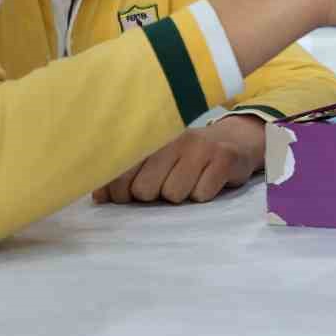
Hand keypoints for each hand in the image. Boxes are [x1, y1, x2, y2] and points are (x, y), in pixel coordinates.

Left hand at [93, 114, 264, 205]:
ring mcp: (200, 147)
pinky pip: (201, 194)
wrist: (237, 140)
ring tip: (190, 183)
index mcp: (151, 139)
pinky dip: (203, 195)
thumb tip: (99, 197)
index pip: (121, 171)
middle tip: (167, 187)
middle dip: (154, 197)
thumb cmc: (188, 157)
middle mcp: (174, 139)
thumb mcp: (157, 160)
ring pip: (173, 194)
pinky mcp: (224, 159)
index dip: (121, 192)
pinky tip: (208, 182)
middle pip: (145, 189)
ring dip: (181, 197)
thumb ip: (126, 176)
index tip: (129, 195)